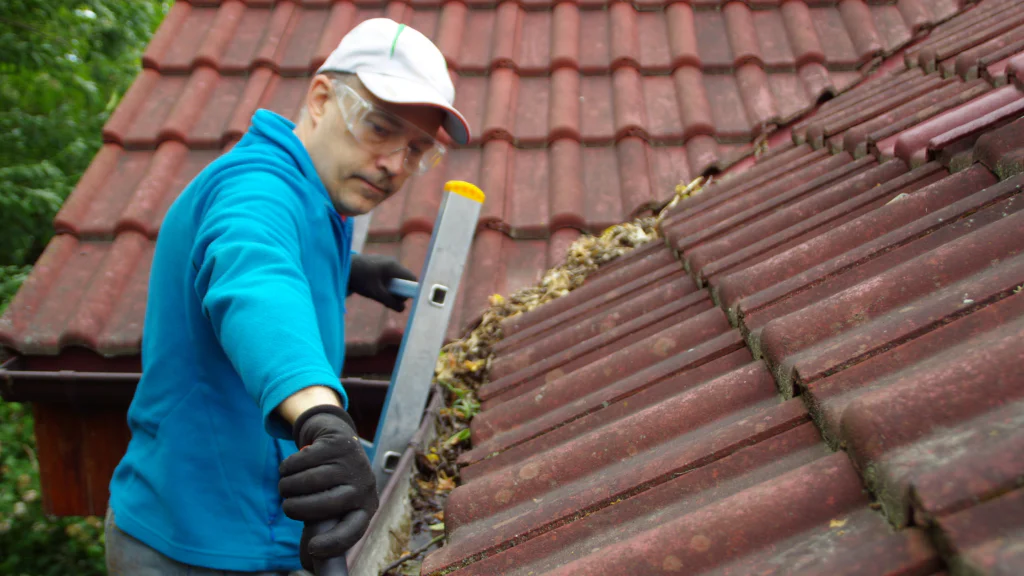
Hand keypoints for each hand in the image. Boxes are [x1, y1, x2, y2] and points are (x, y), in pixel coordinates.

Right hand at [279, 405, 378, 570]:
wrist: (338, 439)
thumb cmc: (332, 483)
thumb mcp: (334, 505)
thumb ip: (321, 528)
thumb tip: (309, 564)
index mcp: (365, 507)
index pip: (353, 531)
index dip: (334, 543)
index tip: (313, 548)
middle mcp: (363, 486)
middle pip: (324, 506)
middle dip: (296, 509)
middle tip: (287, 507)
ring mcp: (352, 463)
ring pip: (308, 481)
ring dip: (287, 487)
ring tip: (285, 487)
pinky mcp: (337, 444)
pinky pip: (301, 461)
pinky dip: (287, 467)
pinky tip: (289, 469)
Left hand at [349, 254, 416, 311]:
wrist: (343, 267)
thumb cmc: (359, 279)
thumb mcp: (375, 294)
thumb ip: (390, 302)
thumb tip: (403, 309)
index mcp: (394, 267)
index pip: (412, 279)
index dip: (409, 290)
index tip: (400, 299)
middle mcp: (392, 262)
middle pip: (404, 279)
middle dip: (398, 291)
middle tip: (387, 298)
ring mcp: (386, 261)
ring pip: (396, 278)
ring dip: (391, 288)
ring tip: (378, 293)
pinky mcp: (379, 263)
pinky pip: (389, 275)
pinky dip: (385, 283)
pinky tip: (374, 287)